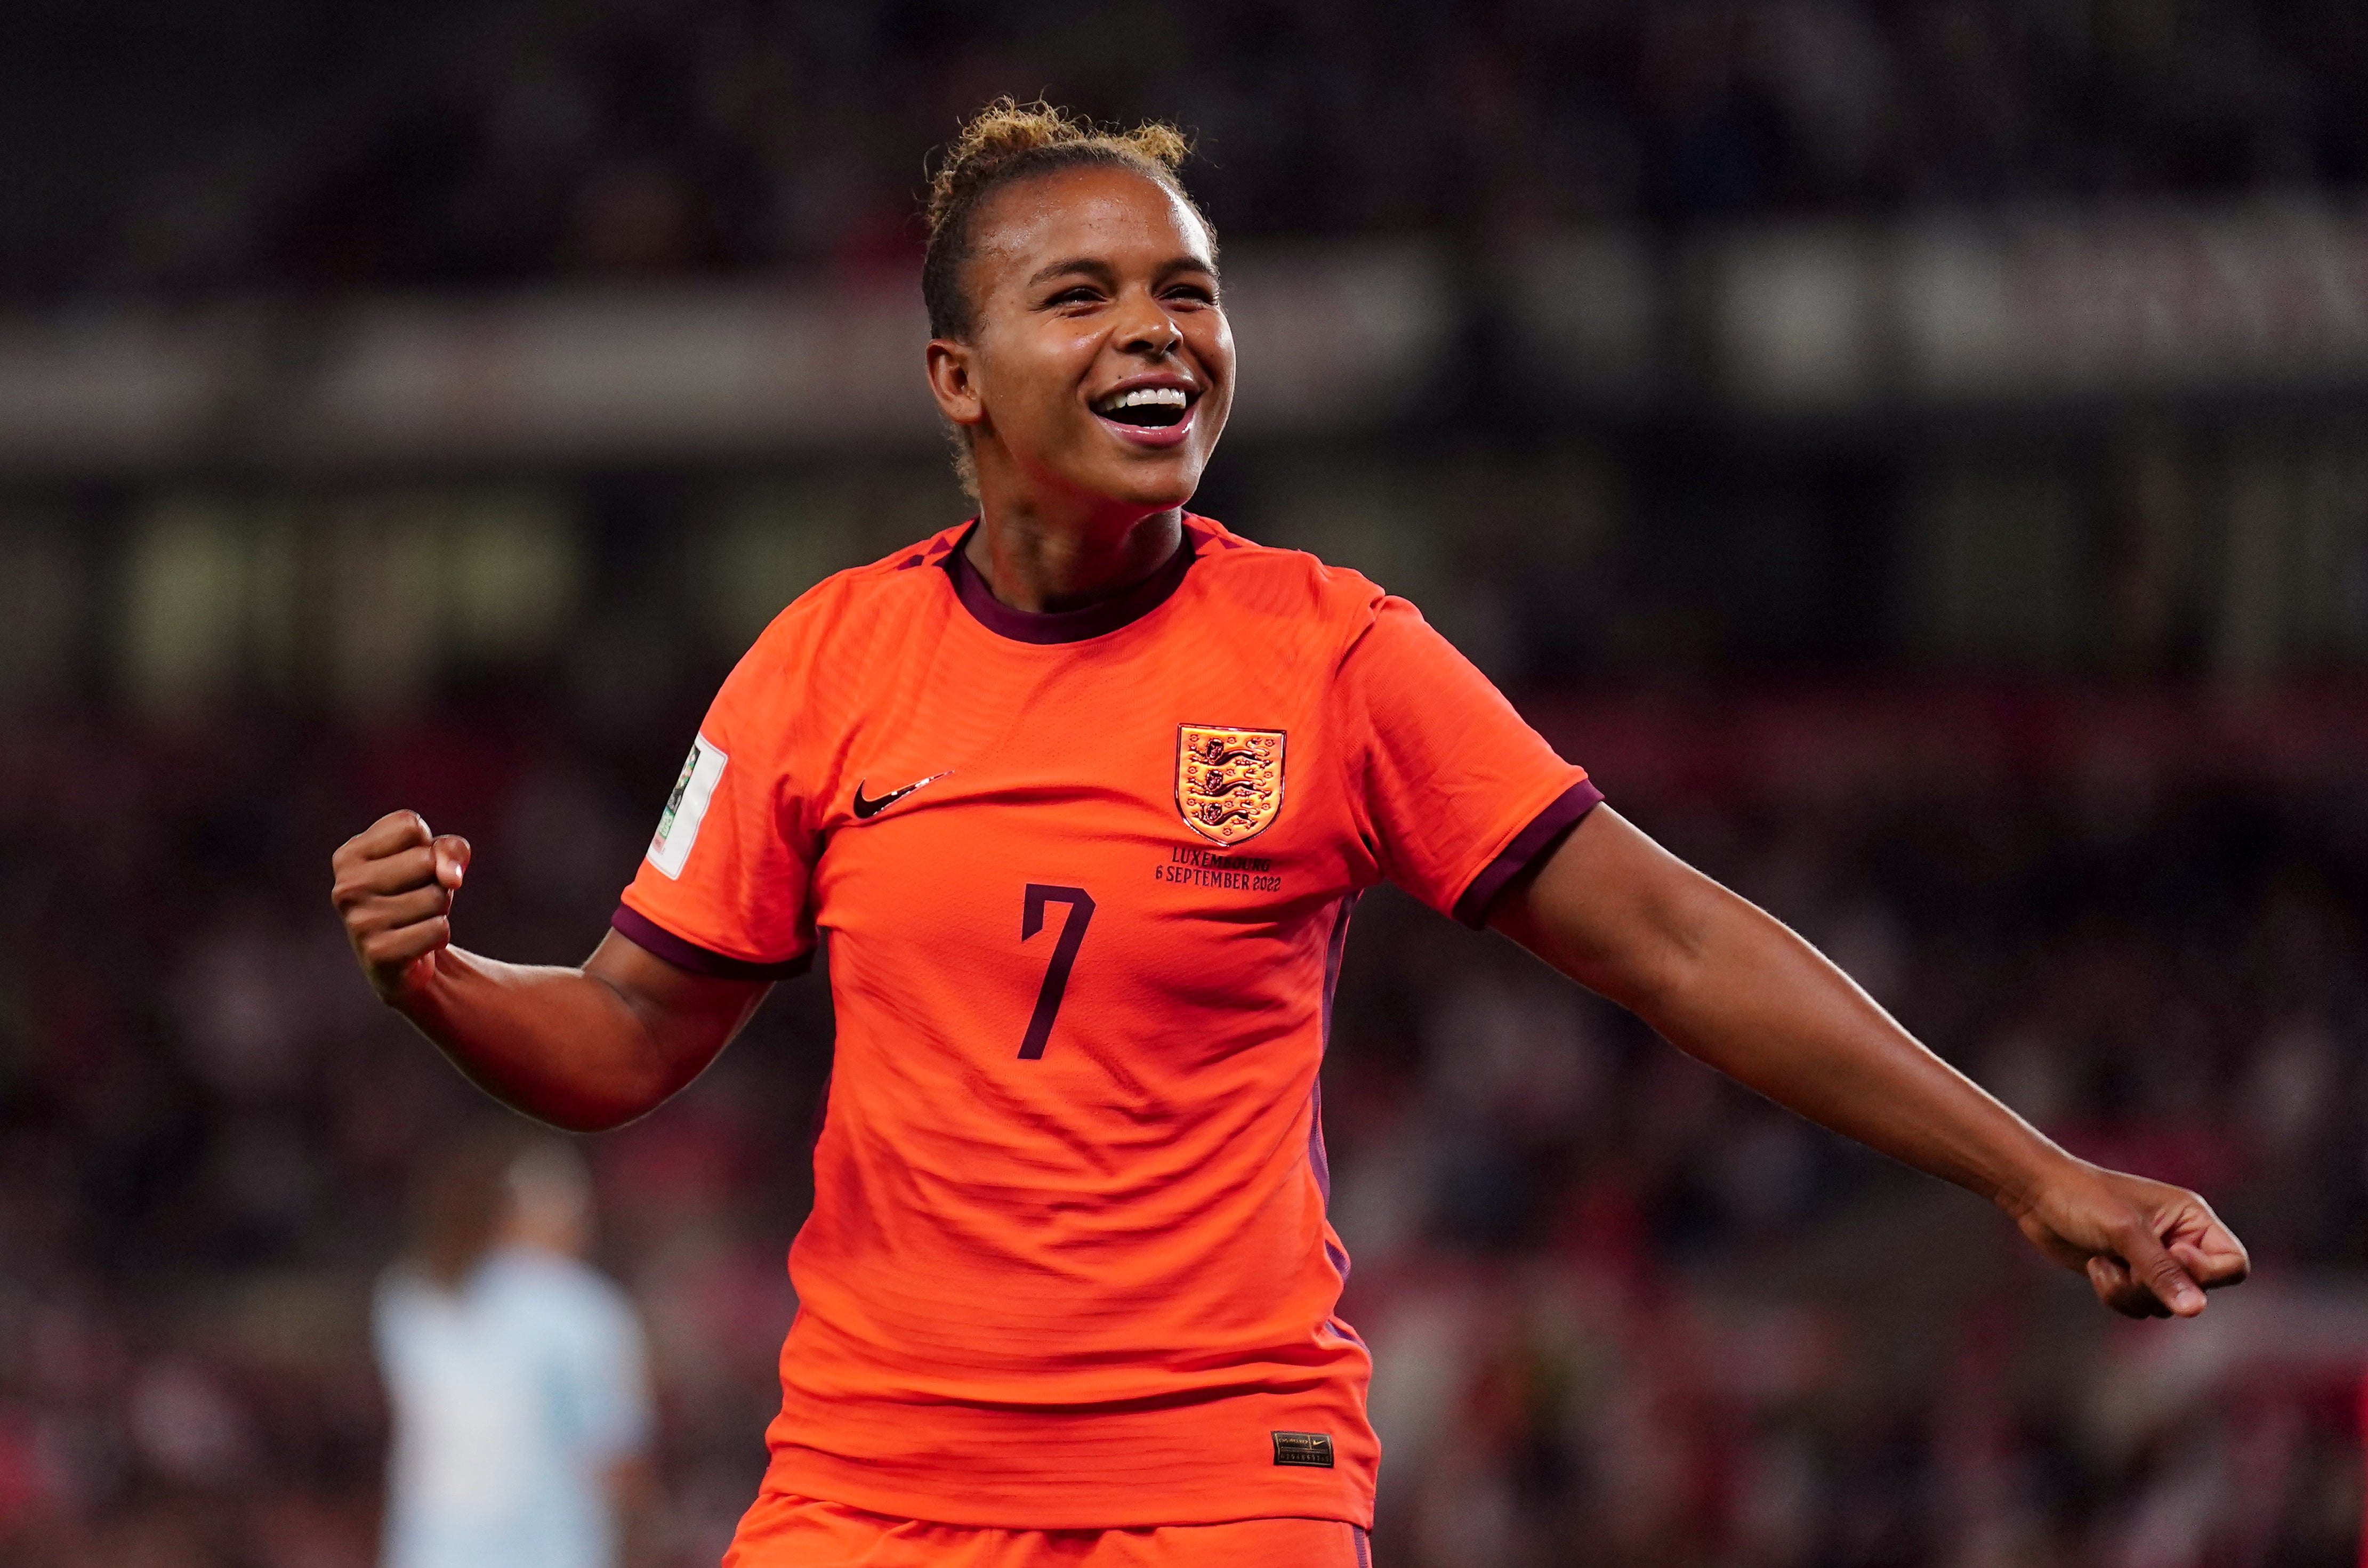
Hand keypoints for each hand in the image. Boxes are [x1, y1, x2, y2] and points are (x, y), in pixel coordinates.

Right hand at [330, 811, 471, 1002]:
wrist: (405, 957)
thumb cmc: (416, 894)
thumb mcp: (435, 859)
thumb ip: (450, 850)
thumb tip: (450, 877)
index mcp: (349, 855)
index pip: (410, 825)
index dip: (426, 845)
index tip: (411, 866)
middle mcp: (346, 887)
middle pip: (426, 860)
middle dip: (437, 880)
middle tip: (416, 898)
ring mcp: (359, 922)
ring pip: (436, 896)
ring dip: (439, 909)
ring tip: (416, 920)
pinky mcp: (379, 954)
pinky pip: (438, 929)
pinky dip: (439, 936)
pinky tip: (418, 944)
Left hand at [2005, 1159, 2248, 1317]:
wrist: (2037, 1196)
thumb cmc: (2083, 1199)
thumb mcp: (2124, 1232)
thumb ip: (2161, 1271)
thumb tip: (2195, 1310)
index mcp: (2193, 1219)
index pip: (2233, 1264)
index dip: (2207, 1274)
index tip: (2172, 1256)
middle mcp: (2181, 1241)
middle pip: (2197, 1293)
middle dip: (2154, 1286)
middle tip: (2125, 1262)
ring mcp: (2155, 1261)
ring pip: (2165, 1306)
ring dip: (2130, 1292)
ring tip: (2104, 1261)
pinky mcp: (2130, 1276)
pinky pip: (2139, 1308)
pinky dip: (2116, 1295)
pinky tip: (2096, 1266)